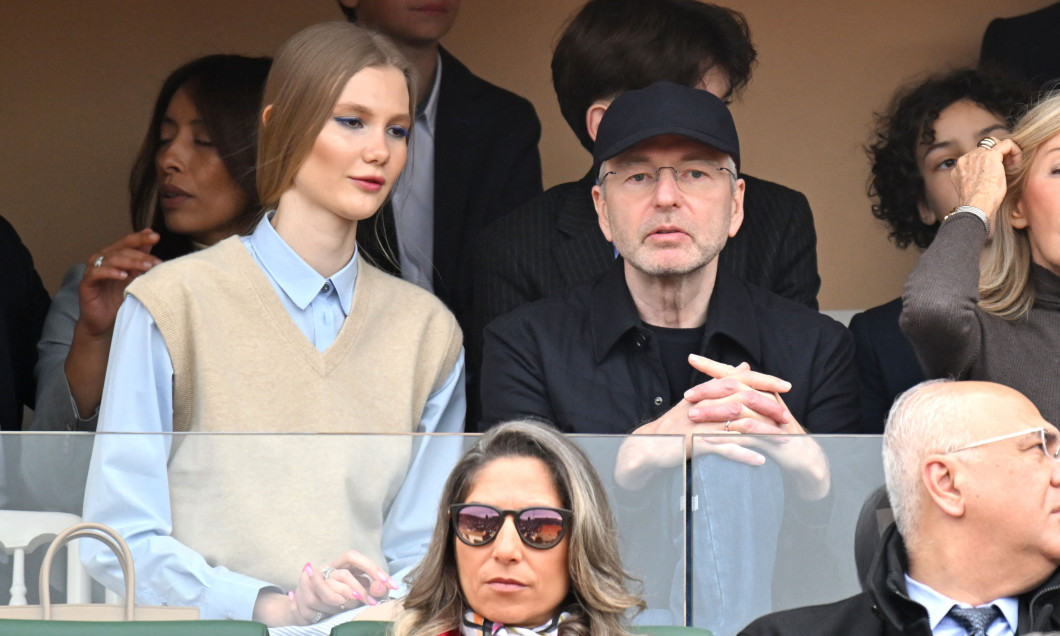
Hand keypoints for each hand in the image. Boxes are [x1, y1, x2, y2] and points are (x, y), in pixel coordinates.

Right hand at [65, 229, 161, 416]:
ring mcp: (93, 270)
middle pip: (121, 248)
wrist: (103, 322)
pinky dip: (109, 271)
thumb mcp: (136, 279)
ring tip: (145, 267)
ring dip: (130, 261)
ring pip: (111, 258)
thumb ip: (144, 262)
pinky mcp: (86, 283)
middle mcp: (102, 259)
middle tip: (156, 261)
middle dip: (140, 253)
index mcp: (114, 256)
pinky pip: (96, 273)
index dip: (141, 238)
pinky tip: (122, 275)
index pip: (128, 242)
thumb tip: (158, 246)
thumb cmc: (120, 299)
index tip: (156, 236)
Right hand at [288, 555, 397, 624]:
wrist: (310, 610)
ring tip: (353, 607)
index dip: (371, 568)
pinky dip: (329, 610)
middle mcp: (324, 568)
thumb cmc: (343, 598)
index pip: (353, 556)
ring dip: (345, 602)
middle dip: (360, 590)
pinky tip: (336, 611)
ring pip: (329, 591)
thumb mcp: (363, 593)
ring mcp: (310, 581)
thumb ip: (374, 590)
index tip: (388, 583)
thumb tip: (381, 587)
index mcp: (339, 563)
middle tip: (373, 603)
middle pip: (343, 575)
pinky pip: (316, 604)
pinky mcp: (301, 595)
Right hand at [615, 357, 792, 488]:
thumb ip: (721, 382)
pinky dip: (743, 454)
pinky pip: (724, 448)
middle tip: (787, 418)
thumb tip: (743, 366)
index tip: (786, 386)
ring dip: (763, 434)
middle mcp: (706, 404)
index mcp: (708, 392)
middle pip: (744, 400)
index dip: (765, 381)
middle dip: (769, 408)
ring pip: (738, 425)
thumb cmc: (675, 424)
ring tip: (782, 441)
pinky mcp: (697, 443)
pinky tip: (760, 460)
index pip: (740, 380)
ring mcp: (701, 424)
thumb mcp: (699, 399)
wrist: (650, 444)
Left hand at [689, 356, 828, 498]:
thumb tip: (717, 385)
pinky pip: (748, 433)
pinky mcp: (773, 436)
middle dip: (708, 391)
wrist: (800, 453)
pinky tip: (711, 438)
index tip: (691, 358)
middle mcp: (766, 398)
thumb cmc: (774, 432)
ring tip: (693, 416)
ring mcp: (770, 416)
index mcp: (761, 390)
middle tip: (687, 396)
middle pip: (734, 388)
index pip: (734, 374)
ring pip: (739, 408)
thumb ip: (738, 399)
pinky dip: (728, 434)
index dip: (713, 365)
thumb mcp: (755, 413)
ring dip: (714, 412)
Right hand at [952, 137, 1021, 228]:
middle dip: (998, 155)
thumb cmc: (977, 206)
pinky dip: (1015, 151)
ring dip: (1006, 153)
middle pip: (984, 148)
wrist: (976, 207)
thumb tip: (990, 179)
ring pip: (994, 144)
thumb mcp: (973, 192)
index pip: (975, 158)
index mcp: (958, 170)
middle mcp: (965, 160)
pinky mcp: (990, 155)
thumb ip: (976, 181)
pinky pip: (1006, 144)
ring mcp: (976, 156)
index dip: (989, 163)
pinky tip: (1018, 163)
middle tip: (1008, 168)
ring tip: (1014, 166)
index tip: (998, 173)